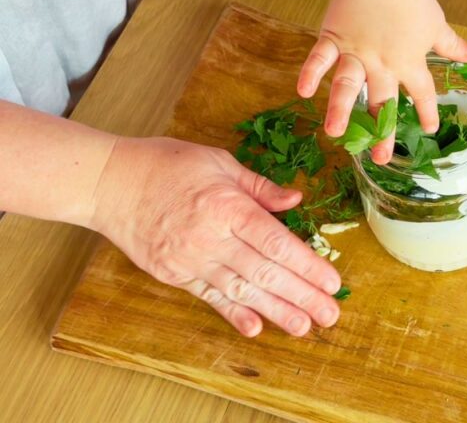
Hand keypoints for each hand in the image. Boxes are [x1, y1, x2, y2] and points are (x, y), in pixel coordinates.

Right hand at [91, 137, 340, 336]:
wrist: (108, 182)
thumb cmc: (167, 164)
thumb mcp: (219, 163)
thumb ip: (260, 187)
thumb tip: (297, 199)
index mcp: (227, 207)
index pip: (277, 243)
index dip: (307, 266)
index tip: (332, 283)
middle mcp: (211, 239)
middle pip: (265, 273)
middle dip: (301, 296)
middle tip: (330, 315)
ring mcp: (191, 260)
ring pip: (241, 291)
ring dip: (276, 311)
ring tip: (304, 327)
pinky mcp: (174, 274)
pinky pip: (209, 297)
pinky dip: (233, 314)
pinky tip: (255, 328)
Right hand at [296, 0, 466, 163]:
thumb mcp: (437, 24)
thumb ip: (453, 45)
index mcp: (409, 62)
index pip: (422, 93)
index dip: (427, 112)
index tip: (430, 128)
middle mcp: (382, 63)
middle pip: (383, 102)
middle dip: (382, 131)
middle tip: (379, 157)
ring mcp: (356, 51)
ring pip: (347, 86)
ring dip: (341, 110)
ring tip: (335, 133)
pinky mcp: (334, 36)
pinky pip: (320, 58)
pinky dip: (311, 73)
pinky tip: (303, 92)